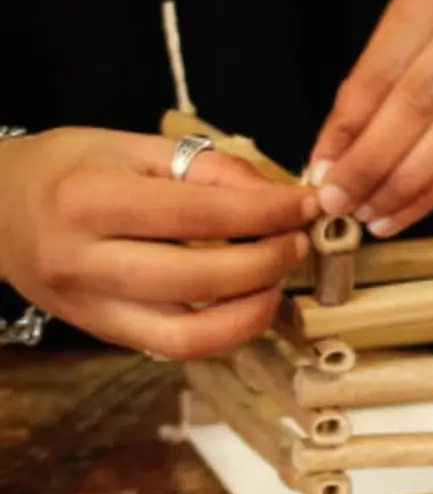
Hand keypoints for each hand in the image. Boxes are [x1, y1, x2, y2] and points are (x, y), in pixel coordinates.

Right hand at [0, 127, 318, 358]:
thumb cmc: (68, 169)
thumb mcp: (133, 145)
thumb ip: (207, 167)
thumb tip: (275, 197)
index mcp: (90, 199)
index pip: (200, 214)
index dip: (265, 213)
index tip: (304, 205)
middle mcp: (85, 261)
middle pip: (201, 278)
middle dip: (267, 263)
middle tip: (297, 243)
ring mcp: (91, 308)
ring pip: (191, 334)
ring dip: (254, 311)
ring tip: (278, 278)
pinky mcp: (103, 335)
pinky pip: (176, 347)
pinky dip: (225, 331)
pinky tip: (247, 302)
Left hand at [307, 0, 432, 238]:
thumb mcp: (398, 54)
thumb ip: (363, 104)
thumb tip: (328, 167)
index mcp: (431, 3)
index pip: (379, 72)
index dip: (347, 126)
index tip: (320, 170)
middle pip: (417, 103)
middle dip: (371, 160)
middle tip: (339, 199)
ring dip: (401, 183)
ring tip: (367, 212)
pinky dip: (428, 197)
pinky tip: (396, 216)